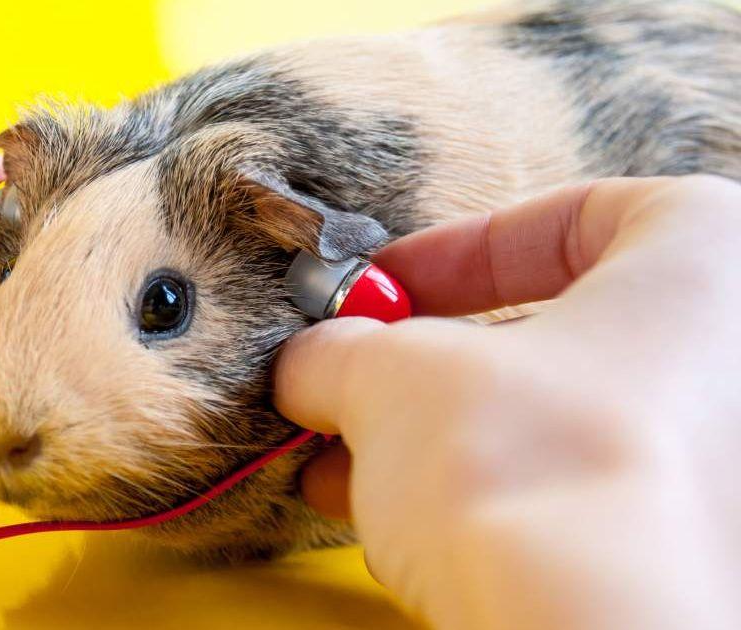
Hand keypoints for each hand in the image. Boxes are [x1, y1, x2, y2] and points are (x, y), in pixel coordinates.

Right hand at [276, 176, 740, 629]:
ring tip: (349, 468)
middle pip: (561, 336)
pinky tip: (399, 524)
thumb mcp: (393, 374)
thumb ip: (345, 350)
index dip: (455, 251)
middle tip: (358, 382)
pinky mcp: (695, 554)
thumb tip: (315, 364)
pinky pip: (581, 502)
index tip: (384, 288)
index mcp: (715, 260)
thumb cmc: (539, 473)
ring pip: (564, 427)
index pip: (574, 217)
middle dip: (434, 365)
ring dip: (445, 440)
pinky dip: (491, 504)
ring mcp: (729, 466)